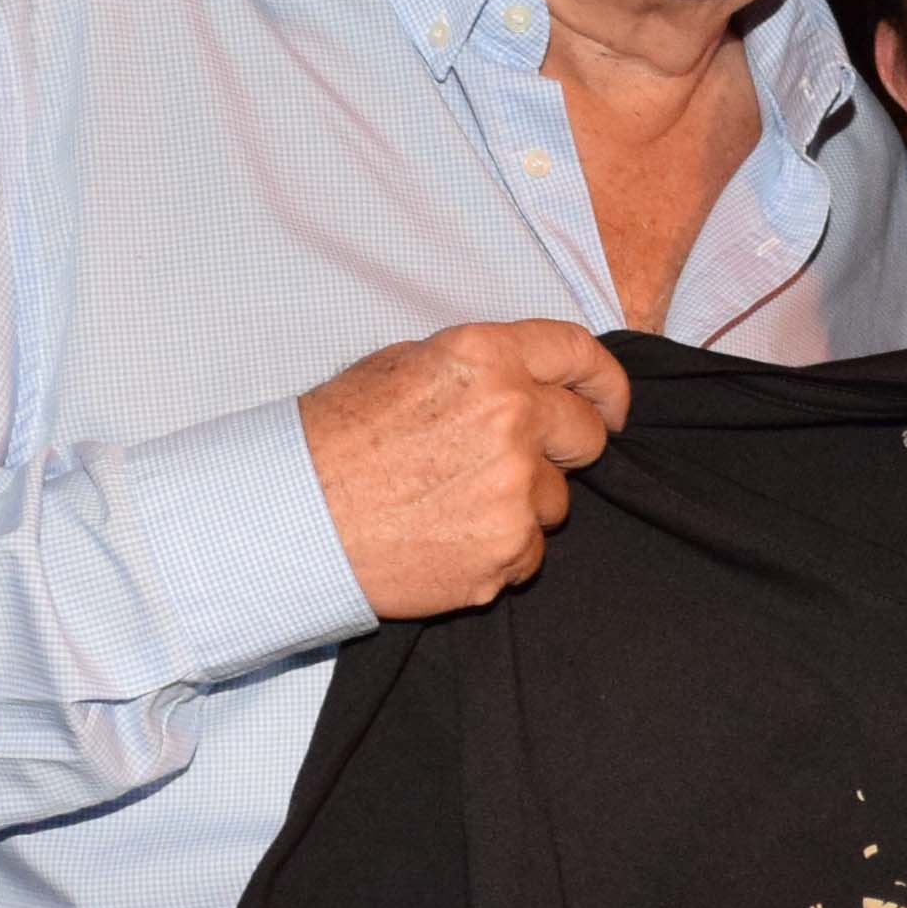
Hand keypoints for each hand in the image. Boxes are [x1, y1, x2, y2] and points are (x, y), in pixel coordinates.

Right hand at [299, 321, 629, 619]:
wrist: (295, 517)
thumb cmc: (336, 440)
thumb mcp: (404, 367)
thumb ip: (481, 370)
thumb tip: (528, 381)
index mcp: (487, 359)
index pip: (579, 354)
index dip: (605, 382)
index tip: (612, 405)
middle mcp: (512, 415)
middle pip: (586, 434)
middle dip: (566, 448)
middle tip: (519, 463)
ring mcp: (515, 488)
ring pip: (557, 501)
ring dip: (522, 505)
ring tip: (451, 505)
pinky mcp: (508, 551)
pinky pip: (530, 552)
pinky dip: (499, 551)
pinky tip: (445, 539)